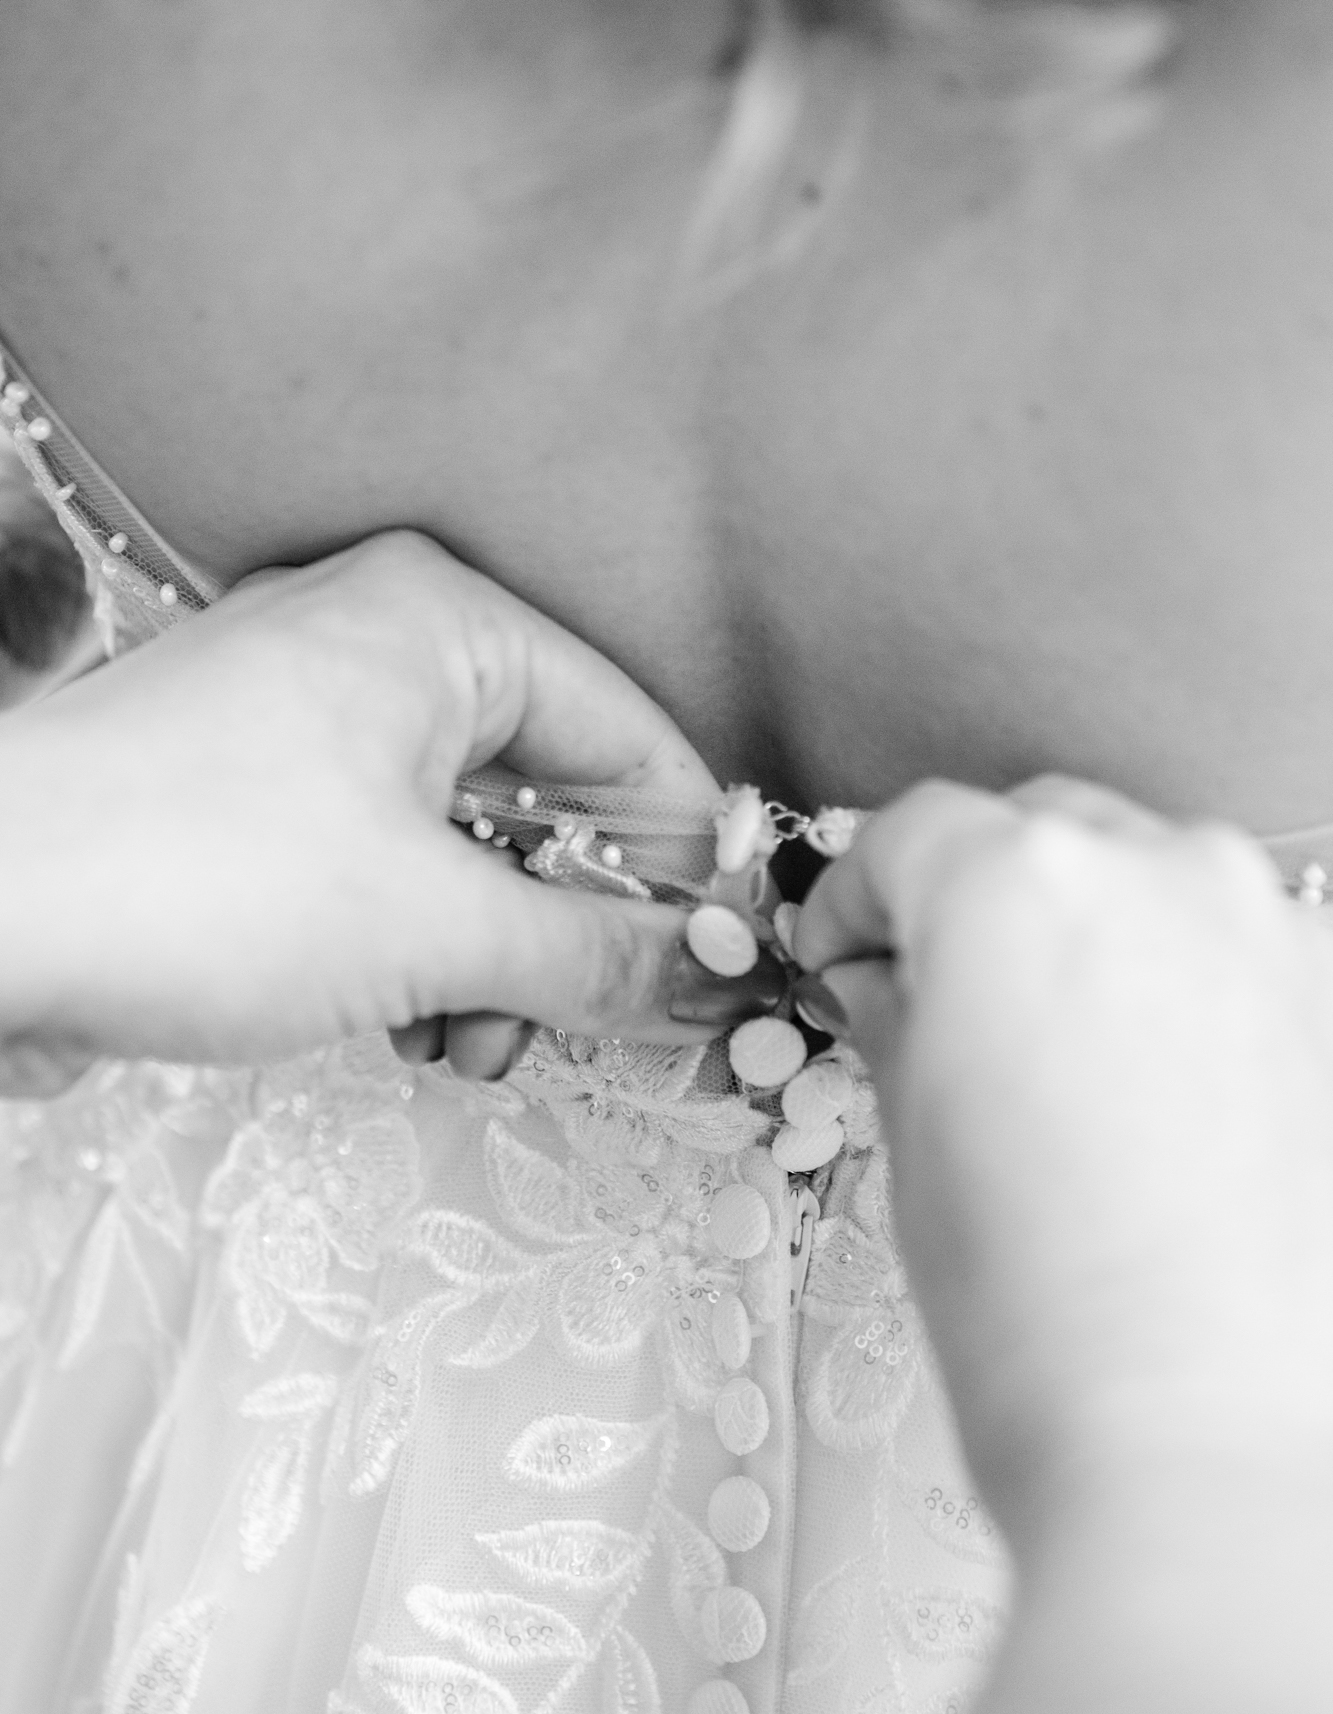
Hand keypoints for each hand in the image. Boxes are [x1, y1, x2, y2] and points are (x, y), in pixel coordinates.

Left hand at [0, 532, 779, 1092]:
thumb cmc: (198, 881)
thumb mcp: (434, 928)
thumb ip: (599, 957)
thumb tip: (726, 981)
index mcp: (443, 621)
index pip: (639, 741)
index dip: (693, 870)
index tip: (729, 979)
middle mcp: (382, 646)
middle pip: (559, 801)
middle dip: (573, 938)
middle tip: (574, 1034)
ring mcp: (310, 721)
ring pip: (474, 851)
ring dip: (495, 966)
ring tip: (460, 1045)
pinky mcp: (256, 800)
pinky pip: (393, 872)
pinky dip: (417, 955)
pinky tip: (401, 1027)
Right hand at [796, 775, 1332, 1530]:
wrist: (1207, 1450)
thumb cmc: (1045, 1318)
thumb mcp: (916, 1145)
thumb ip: (902, 1019)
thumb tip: (892, 982)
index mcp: (1016, 886)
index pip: (911, 834)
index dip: (859, 900)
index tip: (849, 959)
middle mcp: (1161, 872)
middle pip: (1041, 832)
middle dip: (977, 898)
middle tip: (940, 1000)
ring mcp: (1273, 936)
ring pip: (1154, 878)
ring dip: (1092, 931)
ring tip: (1061, 1053)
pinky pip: (1241, 957)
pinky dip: (1189, 989)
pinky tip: (1163, 1090)